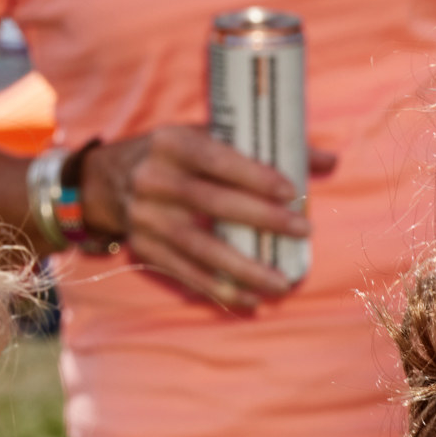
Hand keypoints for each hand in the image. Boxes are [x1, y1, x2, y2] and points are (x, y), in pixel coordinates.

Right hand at [84, 126, 333, 313]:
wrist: (106, 180)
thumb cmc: (176, 156)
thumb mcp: (207, 137)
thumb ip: (264, 147)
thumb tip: (329, 160)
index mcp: (171, 143)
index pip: (216, 159)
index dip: (252, 176)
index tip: (291, 191)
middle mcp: (153, 179)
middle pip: (212, 203)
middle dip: (261, 219)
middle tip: (303, 231)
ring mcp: (146, 217)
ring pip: (199, 247)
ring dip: (244, 268)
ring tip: (282, 284)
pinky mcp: (144, 248)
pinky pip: (185, 273)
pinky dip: (219, 289)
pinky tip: (251, 299)